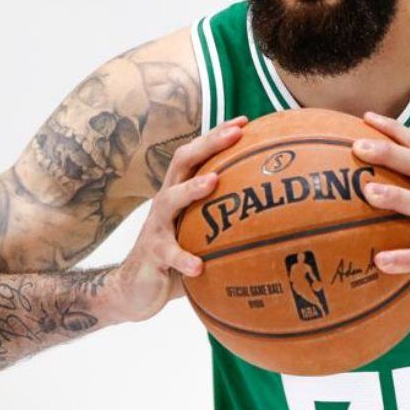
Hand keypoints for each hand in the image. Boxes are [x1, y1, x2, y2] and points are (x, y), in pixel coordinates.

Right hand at [105, 115, 246, 322]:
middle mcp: (166, 202)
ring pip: (170, 200)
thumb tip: (274, 215)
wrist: (134, 288)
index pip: (197, 154)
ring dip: (192, 189)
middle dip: (209, 144)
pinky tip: (199, 266)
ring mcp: (157, 226)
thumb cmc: (177, 255)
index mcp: (179, 192)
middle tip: (235, 133)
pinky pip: (168, 254)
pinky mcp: (152, 253)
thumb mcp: (199, 232)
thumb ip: (225, 219)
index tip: (244, 121)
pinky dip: (183, 259)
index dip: (217, 135)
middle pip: (183, 162)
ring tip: (213, 182)